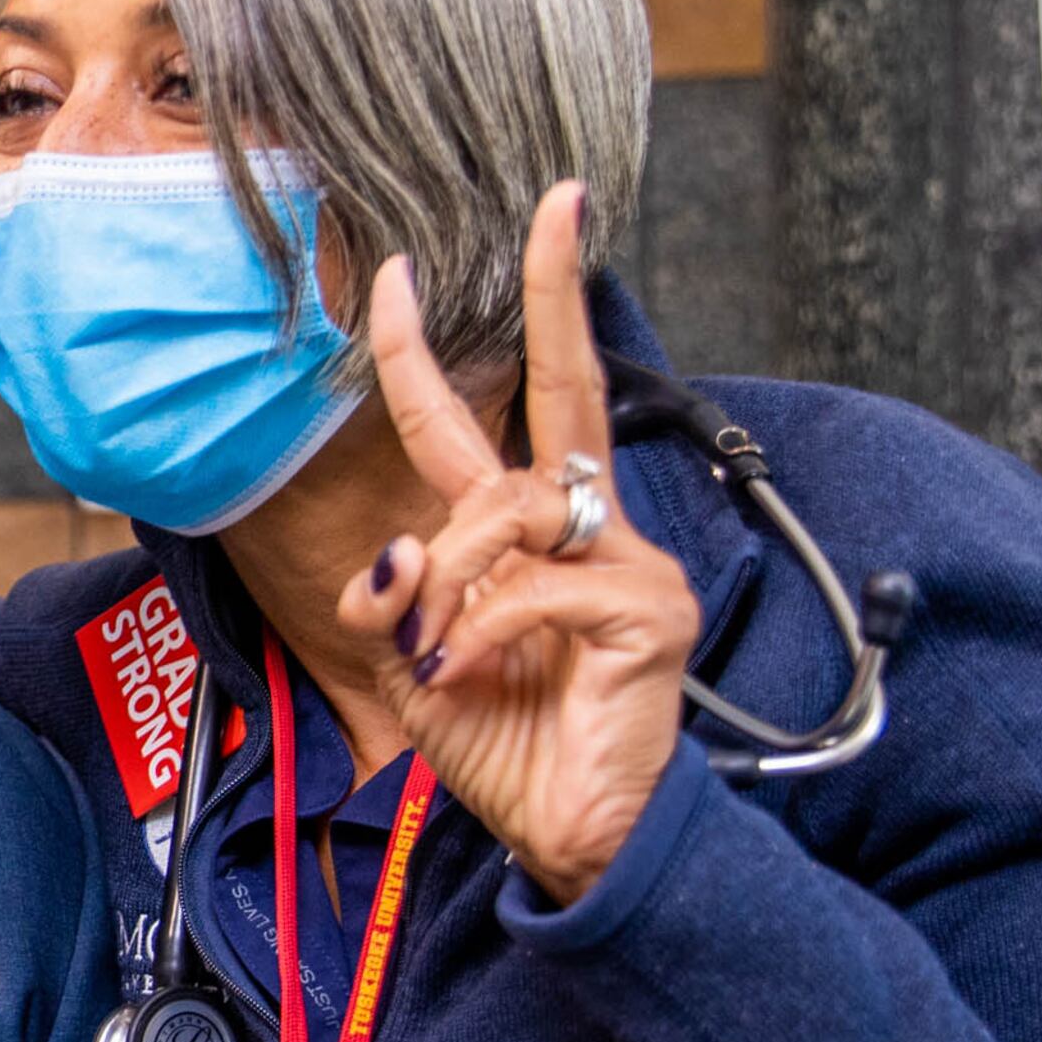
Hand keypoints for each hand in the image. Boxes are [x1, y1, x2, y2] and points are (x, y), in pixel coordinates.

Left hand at [334, 185, 696, 903]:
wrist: (568, 838)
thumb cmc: (502, 746)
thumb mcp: (411, 663)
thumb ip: (390, 597)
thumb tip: (399, 546)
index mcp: (523, 534)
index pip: (481, 419)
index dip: (431, 352)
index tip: (399, 270)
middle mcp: (586, 528)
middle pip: (567, 390)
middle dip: (556, 292)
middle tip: (558, 203)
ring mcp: (629, 561)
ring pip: (512, 510)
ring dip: (450, 576)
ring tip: (438, 650)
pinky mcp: (651, 609)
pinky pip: (539, 586)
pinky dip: (484, 630)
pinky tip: (468, 673)